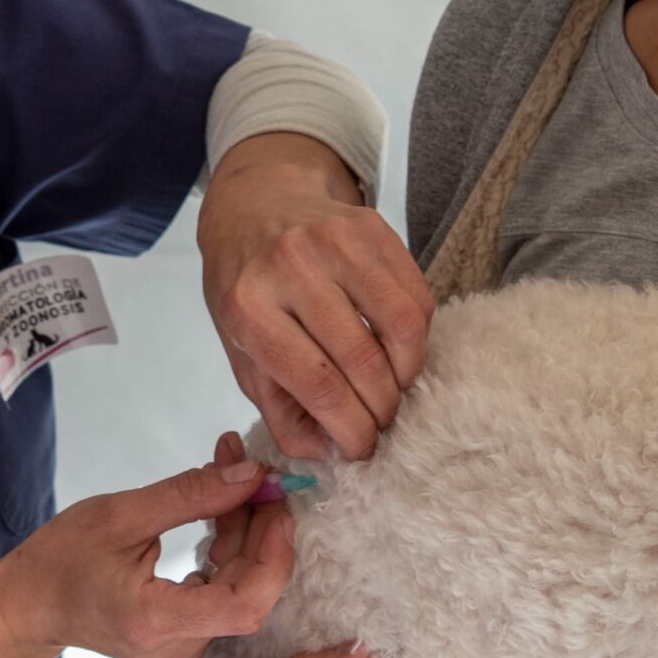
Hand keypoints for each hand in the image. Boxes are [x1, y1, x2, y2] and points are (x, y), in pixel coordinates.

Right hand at [0, 443, 292, 657]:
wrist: (28, 605)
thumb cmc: (61, 559)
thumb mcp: (120, 515)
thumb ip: (190, 496)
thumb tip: (251, 476)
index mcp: (155, 622)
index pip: (244, 606)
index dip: (273, 556)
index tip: (276, 504)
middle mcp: (174, 650)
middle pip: (246, 591)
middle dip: (258, 528)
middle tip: (253, 471)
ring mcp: (180, 652)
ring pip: (237, 590)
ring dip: (244, 534)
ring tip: (233, 476)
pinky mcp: (181, 642)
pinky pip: (221, 594)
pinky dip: (227, 551)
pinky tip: (220, 511)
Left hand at [198, 133, 433, 459]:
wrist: (254, 206)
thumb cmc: (245, 287)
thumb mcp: (240, 350)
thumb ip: (277, 406)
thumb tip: (325, 452)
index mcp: (248, 307)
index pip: (317, 383)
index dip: (350, 428)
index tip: (362, 449)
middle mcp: (289, 267)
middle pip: (362, 359)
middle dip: (381, 408)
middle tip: (382, 424)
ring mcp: (333, 240)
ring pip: (401, 325)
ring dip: (406, 373)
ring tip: (393, 389)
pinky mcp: (371, 225)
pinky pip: (416, 294)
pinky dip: (417, 335)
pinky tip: (398, 349)